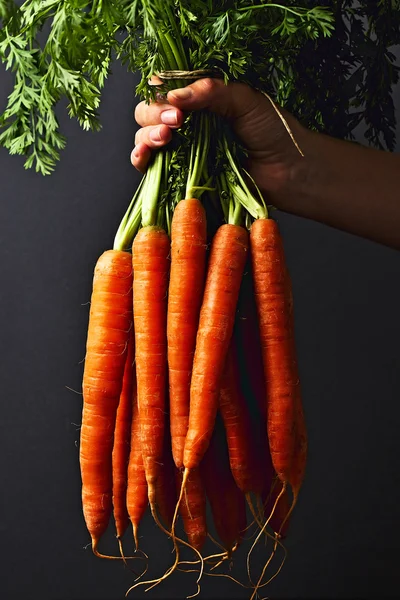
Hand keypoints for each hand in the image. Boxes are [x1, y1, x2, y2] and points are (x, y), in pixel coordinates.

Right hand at [132, 78, 305, 196]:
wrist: (288, 170)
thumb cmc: (273, 132)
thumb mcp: (245, 100)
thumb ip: (212, 91)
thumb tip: (174, 95)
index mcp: (200, 100)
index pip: (164, 88)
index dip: (160, 92)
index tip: (174, 102)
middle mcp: (187, 123)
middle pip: (148, 112)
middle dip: (153, 115)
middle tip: (175, 122)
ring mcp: (183, 150)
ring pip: (145, 137)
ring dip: (146, 135)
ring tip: (165, 138)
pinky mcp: (182, 176)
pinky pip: (151, 167)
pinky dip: (142, 159)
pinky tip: (145, 155)